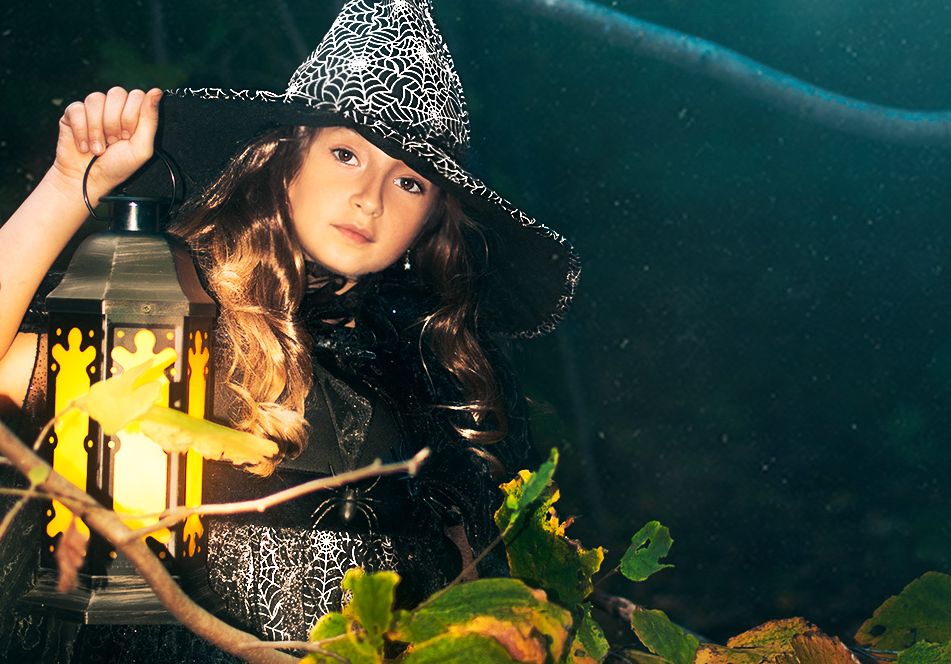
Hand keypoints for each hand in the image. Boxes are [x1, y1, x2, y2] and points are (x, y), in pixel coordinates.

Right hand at [52, 87, 162, 201]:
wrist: (87, 180)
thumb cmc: (117, 166)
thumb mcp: (142, 147)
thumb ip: (150, 119)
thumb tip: (157, 91)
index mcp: (133, 114)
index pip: (137, 96)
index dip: (132, 116)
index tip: (128, 136)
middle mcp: (113, 108)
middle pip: (116, 93)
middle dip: (115, 122)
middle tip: (113, 142)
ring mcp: (93, 109)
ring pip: (95, 98)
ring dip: (97, 129)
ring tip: (98, 148)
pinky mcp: (73, 113)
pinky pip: (77, 108)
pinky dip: (81, 130)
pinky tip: (84, 145)